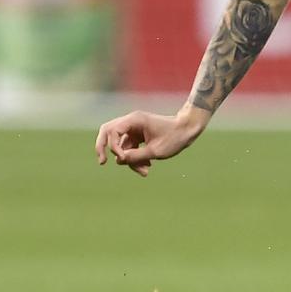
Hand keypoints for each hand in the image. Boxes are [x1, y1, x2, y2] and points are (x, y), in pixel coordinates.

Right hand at [94, 107, 208, 176]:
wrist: (188, 130)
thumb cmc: (175, 137)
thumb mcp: (156, 151)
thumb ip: (136, 156)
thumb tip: (118, 160)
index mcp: (134, 120)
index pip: (112, 131)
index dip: (112, 146)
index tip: (122, 157)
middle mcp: (131, 122)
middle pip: (108, 133)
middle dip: (104, 148)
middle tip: (102, 162)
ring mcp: (134, 129)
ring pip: (121, 146)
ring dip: (129, 160)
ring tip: (145, 171)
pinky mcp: (138, 136)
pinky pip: (129, 149)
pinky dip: (135, 159)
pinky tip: (147, 168)